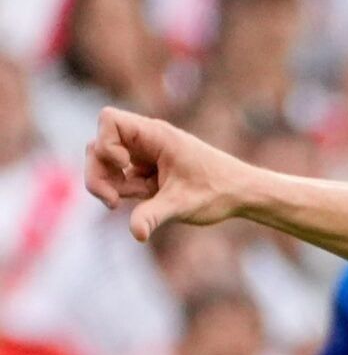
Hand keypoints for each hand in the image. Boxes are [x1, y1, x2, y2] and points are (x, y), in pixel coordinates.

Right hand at [85, 107, 257, 241]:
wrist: (242, 194)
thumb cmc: (217, 191)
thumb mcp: (182, 205)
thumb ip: (153, 215)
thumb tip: (136, 234)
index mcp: (154, 135)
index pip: (109, 120)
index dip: (105, 143)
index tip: (124, 165)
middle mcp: (146, 140)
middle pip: (99, 145)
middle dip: (99, 173)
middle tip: (113, 202)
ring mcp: (145, 155)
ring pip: (107, 163)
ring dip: (113, 185)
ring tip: (142, 200)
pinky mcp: (148, 171)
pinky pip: (122, 176)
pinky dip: (126, 190)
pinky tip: (149, 200)